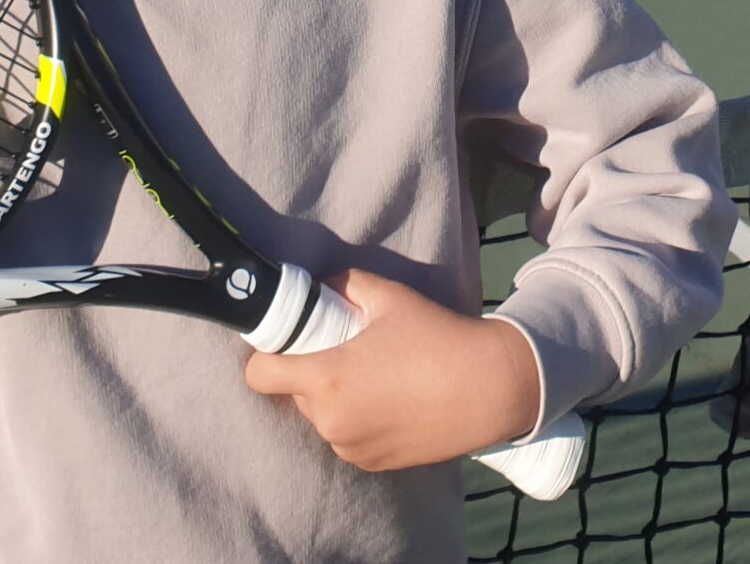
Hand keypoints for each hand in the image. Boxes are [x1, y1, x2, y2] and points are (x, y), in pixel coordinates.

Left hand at [243, 268, 541, 472]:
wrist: (489, 387)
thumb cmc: (436, 337)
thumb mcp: (389, 297)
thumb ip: (346, 284)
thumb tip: (323, 284)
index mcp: (326, 379)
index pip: (260, 375)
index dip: (268, 357)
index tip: (290, 344)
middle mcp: (330, 421)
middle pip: (295, 394)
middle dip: (312, 374)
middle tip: (348, 352)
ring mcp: (351, 448)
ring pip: (323, 418)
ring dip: (336, 400)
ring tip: (377, 378)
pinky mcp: (373, 464)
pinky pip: (348, 438)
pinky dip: (358, 421)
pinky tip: (392, 402)